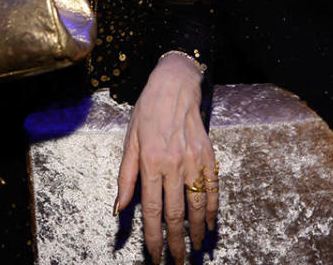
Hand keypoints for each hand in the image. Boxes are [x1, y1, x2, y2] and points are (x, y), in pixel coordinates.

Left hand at [115, 53, 216, 262]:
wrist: (175, 85)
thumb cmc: (148, 112)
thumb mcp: (130, 142)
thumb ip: (125, 178)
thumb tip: (119, 209)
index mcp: (151, 163)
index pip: (153, 211)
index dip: (154, 238)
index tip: (155, 257)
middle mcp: (174, 164)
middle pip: (177, 212)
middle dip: (176, 241)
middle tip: (177, 260)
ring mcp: (194, 159)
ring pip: (198, 203)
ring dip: (196, 229)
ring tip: (195, 248)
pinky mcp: (209, 154)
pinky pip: (214, 186)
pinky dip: (213, 207)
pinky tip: (210, 223)